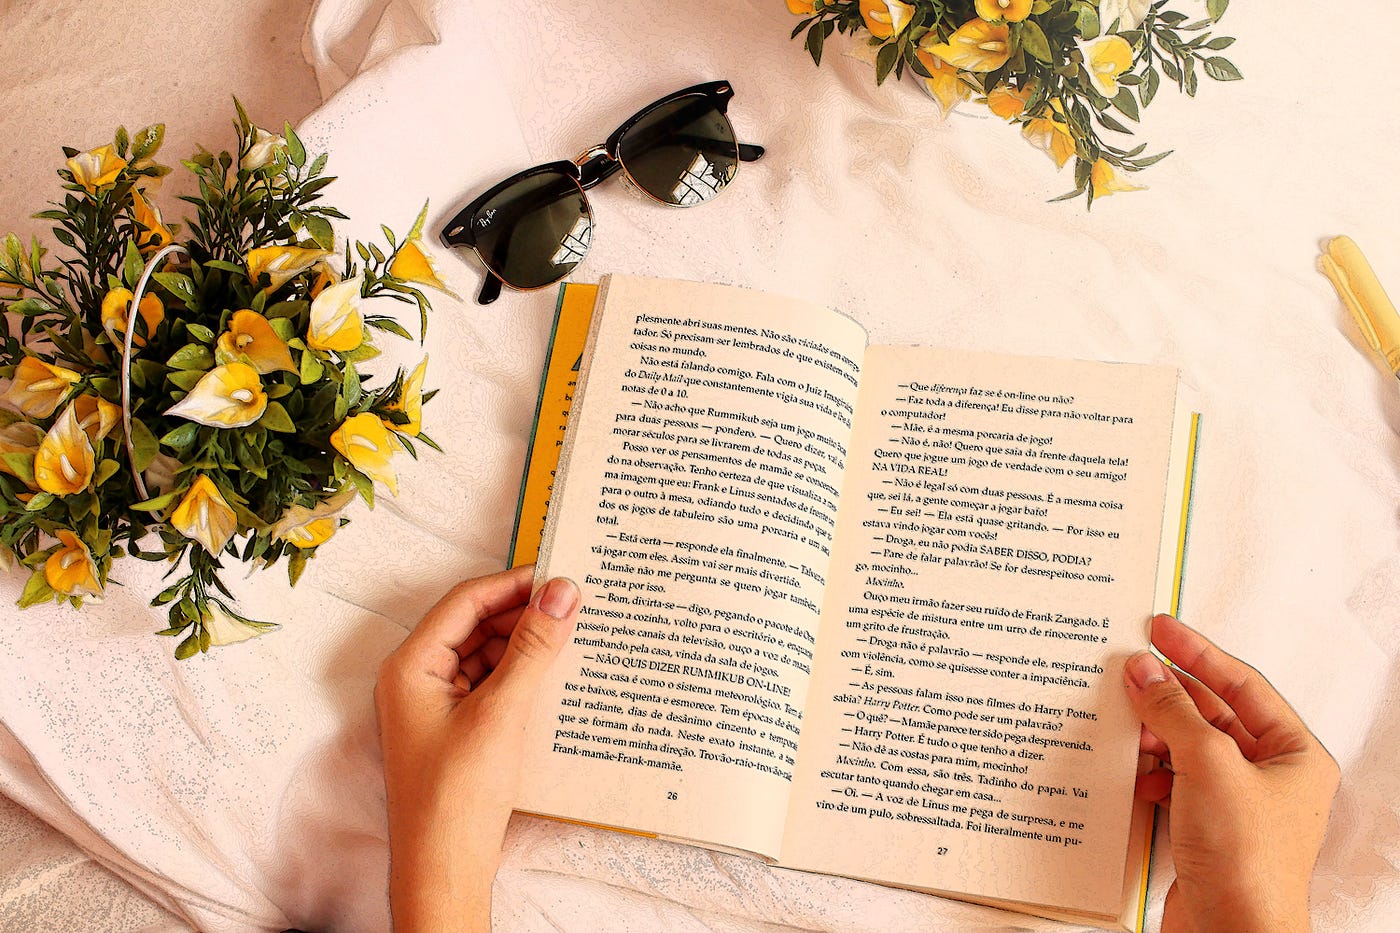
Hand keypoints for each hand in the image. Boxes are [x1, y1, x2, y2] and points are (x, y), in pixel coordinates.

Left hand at [375, 566, 579, 932]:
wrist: (444, 868)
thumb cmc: (458, 795)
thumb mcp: (502, 712)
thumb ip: (533, 648)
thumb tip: (562, 592)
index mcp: (411, 666)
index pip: (465, 601)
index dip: (513, 584)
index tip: (560, 575)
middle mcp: (417, 678)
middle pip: (474, 624)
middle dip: (523, 614)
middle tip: (575, 603)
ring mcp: (435, 704)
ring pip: (485, 653)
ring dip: (525, 644)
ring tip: (573, 634)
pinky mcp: (455, 727)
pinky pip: (490, 683)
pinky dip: (521, 674)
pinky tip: (556, 673)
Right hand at [1125, 614, 1339, 932]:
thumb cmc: (1245, 858)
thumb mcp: (1209, 765)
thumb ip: (1174, 711)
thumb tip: (1144, 669)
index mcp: (1293, 754)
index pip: (1241, 684)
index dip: (1197, 652)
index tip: (1159, 629)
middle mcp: (1269, 776)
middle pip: (1212, 714)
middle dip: (1168, 693)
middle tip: (1127, 667)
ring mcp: (1237, 804)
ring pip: (1188, 747)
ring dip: (1154, 732)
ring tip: (1121, 717)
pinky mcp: (1207, 829)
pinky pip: (1174, 781)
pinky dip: (1149, 771)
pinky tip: (1130, 770)